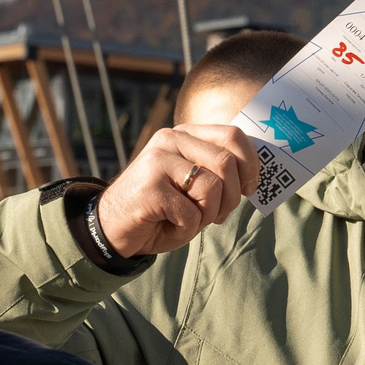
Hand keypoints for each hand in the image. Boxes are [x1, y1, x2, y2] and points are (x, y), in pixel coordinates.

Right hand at [94, 124, 263, 257]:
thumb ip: (217, 173)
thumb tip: (253, 178)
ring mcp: (158, 161)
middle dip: (231, 198)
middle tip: (218, 216)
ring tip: (189, 221)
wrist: (111, 228)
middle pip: (226, 162)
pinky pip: (190, 214)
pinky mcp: (150, 187)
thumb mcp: (193, 185)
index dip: (251, 164)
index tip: (248, 189)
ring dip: (208, 216)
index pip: (232, 135)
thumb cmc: (161, 210)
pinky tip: (168, 226)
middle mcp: (170, 140)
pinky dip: (186, 230)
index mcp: (184, 134)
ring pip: (211, 188)